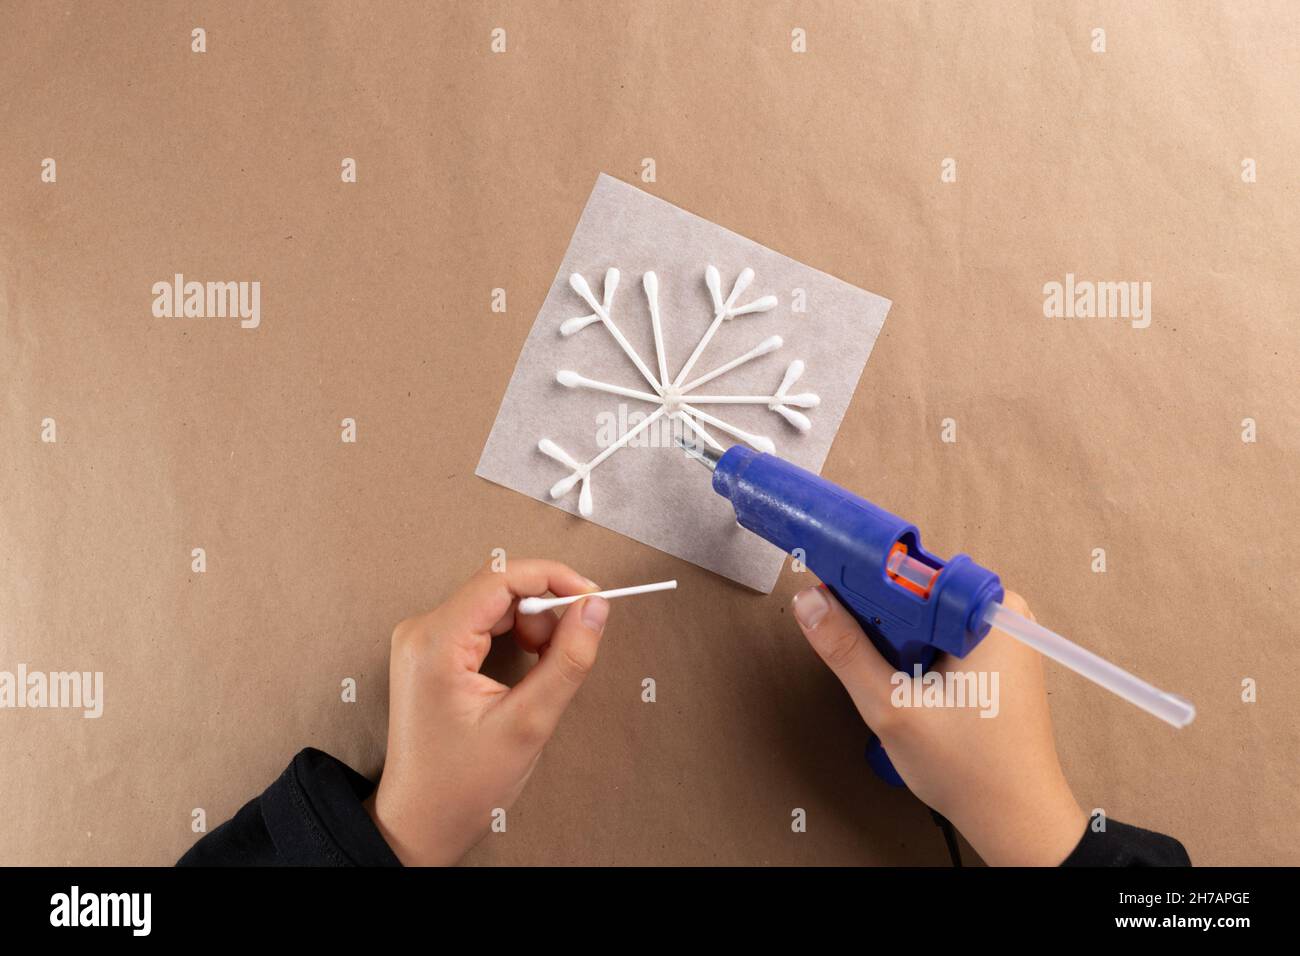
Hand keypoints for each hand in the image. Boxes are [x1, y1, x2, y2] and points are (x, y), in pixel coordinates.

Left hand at [364, 559, 608, 864]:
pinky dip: (514, 635)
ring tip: (544, 667)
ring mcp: (423, 640)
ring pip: (494, 603)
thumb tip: (594, 609)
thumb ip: (567, 659)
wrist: (421, 822)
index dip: (554, 578)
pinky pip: (482, 621)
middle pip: (498, 588)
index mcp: (435, 642)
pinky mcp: (431, 651)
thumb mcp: (528, 723)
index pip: (501, 577)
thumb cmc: (461, 785)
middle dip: (544, 611)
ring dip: (531, 625)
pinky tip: (526, 666)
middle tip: (569, 649)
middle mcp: (421, 630)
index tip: (593, 597)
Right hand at [792, 585, 1086, 865]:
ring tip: (893, 684)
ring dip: (896, 643)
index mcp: (990, 614)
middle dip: (882, 622)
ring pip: (924, 617)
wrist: (1015, 818)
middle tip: (866, 660)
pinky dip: (915, 655)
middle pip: (916, 593)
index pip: (911, 574)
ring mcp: (1001, 636)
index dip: (864, 585)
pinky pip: (939, 636)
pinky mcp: (994, 657)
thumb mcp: (893, 707)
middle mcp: (1002, 614)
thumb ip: (846, 651)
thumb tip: (810, 603)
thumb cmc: (973, 770)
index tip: (831, 597)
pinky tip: (908, 687)